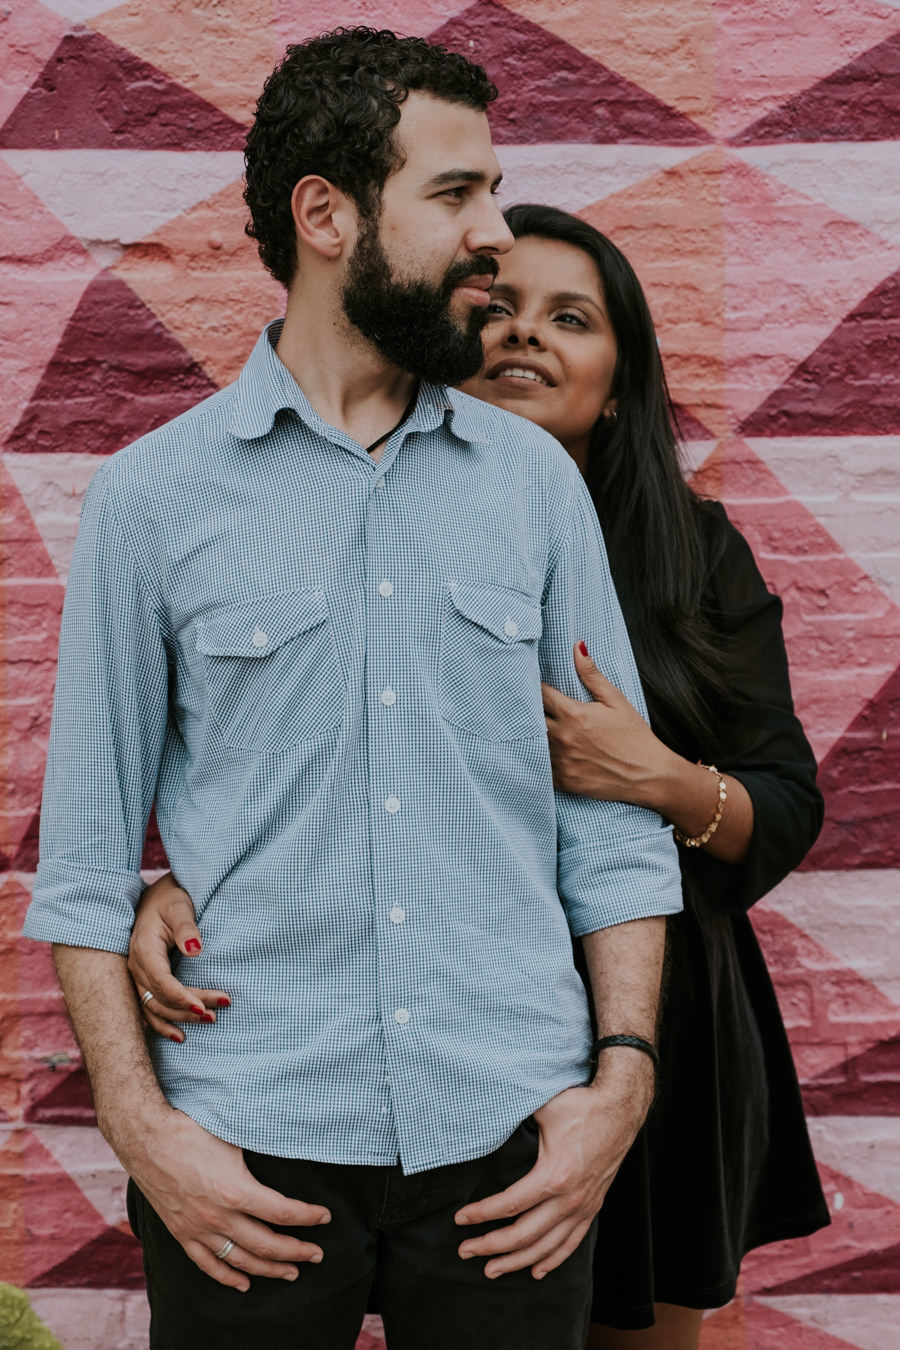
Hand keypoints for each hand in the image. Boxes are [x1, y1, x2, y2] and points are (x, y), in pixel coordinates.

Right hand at [122, 1105, 330, 1290]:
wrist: (146, 1138)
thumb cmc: (192, 1130)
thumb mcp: (234, 1134)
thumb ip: (262, 1144)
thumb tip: (293, 1137)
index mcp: (236, 1191)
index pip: (282, 1212)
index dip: (307, 1217)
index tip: (325, 1217)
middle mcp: (218, 1217)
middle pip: (266, 1245)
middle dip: (296, 1252)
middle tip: (316, 1254)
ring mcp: (198, 1229)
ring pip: (241, 1260)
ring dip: (269, 1269)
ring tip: (292, 1272)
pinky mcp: (182, 1233)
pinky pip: (208, 1264)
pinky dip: (228, 1277)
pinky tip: (243, 1284)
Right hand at [128, 873, 228, 1040]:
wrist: (156, 897)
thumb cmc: (170, 899)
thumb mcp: (179, 907)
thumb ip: (187, 927)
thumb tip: (195, 950)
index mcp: (144, 950)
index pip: (161, 982)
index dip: (182, 997)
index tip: (205, 1007)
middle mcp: (137, 967)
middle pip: (162, 998)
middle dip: (190, 1008)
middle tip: (218, 1012)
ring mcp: (138, 977)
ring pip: (155, 1007)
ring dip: (180, 1017)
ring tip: (210, 1020)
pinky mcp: (143, 981)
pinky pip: (148, 1009)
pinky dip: (162, 1025)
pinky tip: (179, 1036)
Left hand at [454, 1063, 652, 1278]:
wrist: (621, 1109)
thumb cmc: (580, 1105)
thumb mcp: (543, 1108)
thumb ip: (512, 1115)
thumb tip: (482, 1115)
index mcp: (553, 1175)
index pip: (509, 1205)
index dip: (481, 1214)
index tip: (459, 1219)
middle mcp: (569, 1199)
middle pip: (523, 1235)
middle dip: (490, 1246)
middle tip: (464, 1251)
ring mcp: (583, 1206)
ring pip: (546, 1247)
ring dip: (517, 1262)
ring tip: (492, 1270)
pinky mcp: (592, 1207)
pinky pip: (571, 1242)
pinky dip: (552, 1260)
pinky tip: (536, 1271)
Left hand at [542, 642, 675, 805]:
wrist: (649, 776)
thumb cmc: (635, 737)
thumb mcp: (616, 701)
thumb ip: (592, 675)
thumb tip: (577, 647)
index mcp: (573, 714)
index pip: (539, 694)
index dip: (534, 687)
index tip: (531, 683)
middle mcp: (562, 737)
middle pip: (531, 718)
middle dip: (529, 710)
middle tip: (528, 705)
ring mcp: (561, 761)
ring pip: (532, 743)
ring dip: (532, 735)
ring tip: (533, 728)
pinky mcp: (563, 781)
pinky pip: (540, 768)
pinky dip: (539, 759)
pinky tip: (543, 753)